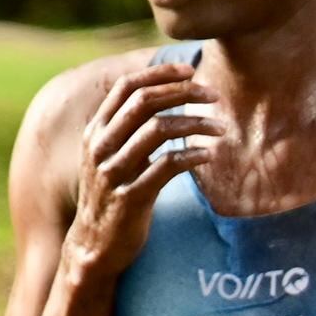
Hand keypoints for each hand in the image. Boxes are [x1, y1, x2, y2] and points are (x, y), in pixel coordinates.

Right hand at [69, 63, 218, 274]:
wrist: (94, 245)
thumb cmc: (111, 195)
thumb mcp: (108, 156)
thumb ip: (126, 128)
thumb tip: (161, 96)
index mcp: (96, 131)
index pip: (127, 86)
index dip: (161, 73)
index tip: (191, 70)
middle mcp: (100, 146)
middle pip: (145, 101)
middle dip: (183, 92)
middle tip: (214, 96)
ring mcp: (114, 171)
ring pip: (158, 130)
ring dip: (195, 124)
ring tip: (220, 128)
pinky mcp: (131, 197)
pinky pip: (167, 166)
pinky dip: (192, 156)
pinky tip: (208, 155)